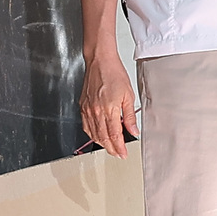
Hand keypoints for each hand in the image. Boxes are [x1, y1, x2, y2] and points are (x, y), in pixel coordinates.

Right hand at [80, 40, 137, 157]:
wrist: (100, 61)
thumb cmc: (114, 74)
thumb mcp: (128, 95)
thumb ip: (129, 116)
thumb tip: (134, 131)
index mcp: (109, 110)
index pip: (115, 136)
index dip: (119, 148)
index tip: (123, 154)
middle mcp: (96, 112)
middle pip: (103, 138)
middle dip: (112, 149)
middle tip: (118, 153)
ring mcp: (87, 110)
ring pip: (93, 134)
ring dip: (102, 143)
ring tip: (110, 147)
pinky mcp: (82, 107)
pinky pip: (86, 126)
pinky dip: (92, 134)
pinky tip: (98, 135)